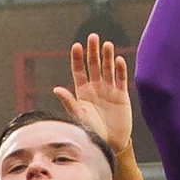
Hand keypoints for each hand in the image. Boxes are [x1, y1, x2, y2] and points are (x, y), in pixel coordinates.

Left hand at [56, 33, 132, 154]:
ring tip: (107, 44)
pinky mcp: (122, 95)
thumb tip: (56, 89)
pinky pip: (121, 79)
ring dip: (108, 57)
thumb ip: (69, 102)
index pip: (79, 71)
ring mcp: (109, 90)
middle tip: (93, 36)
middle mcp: (95, 88)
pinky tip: (119, 59)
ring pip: (108, 69)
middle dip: (93, 51)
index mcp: (82, 92)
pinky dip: (120, 70)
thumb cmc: (90, 131)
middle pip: (94, 65)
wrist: (109, 143)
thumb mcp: (78, 116)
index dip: (77, 58)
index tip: (76, 46)